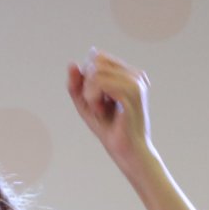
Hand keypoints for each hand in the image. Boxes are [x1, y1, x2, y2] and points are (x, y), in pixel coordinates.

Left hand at [66, 49, 153, 169]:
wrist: (127, 152)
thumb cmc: (109, 129)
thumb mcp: (86, 103)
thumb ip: (76, 84)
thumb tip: (72, 63)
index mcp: (130, 75)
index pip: (99, 57)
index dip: (87, 76)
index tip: (96, 97)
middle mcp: (136, 75)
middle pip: (96, 62)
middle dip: (87, 84)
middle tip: (97, 105)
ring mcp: (136, 83)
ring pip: (96, 71)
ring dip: (89, 93)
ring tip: (99, 109)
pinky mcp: (131, 93)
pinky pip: (99, 82)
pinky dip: (92, 98)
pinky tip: (100, 111)